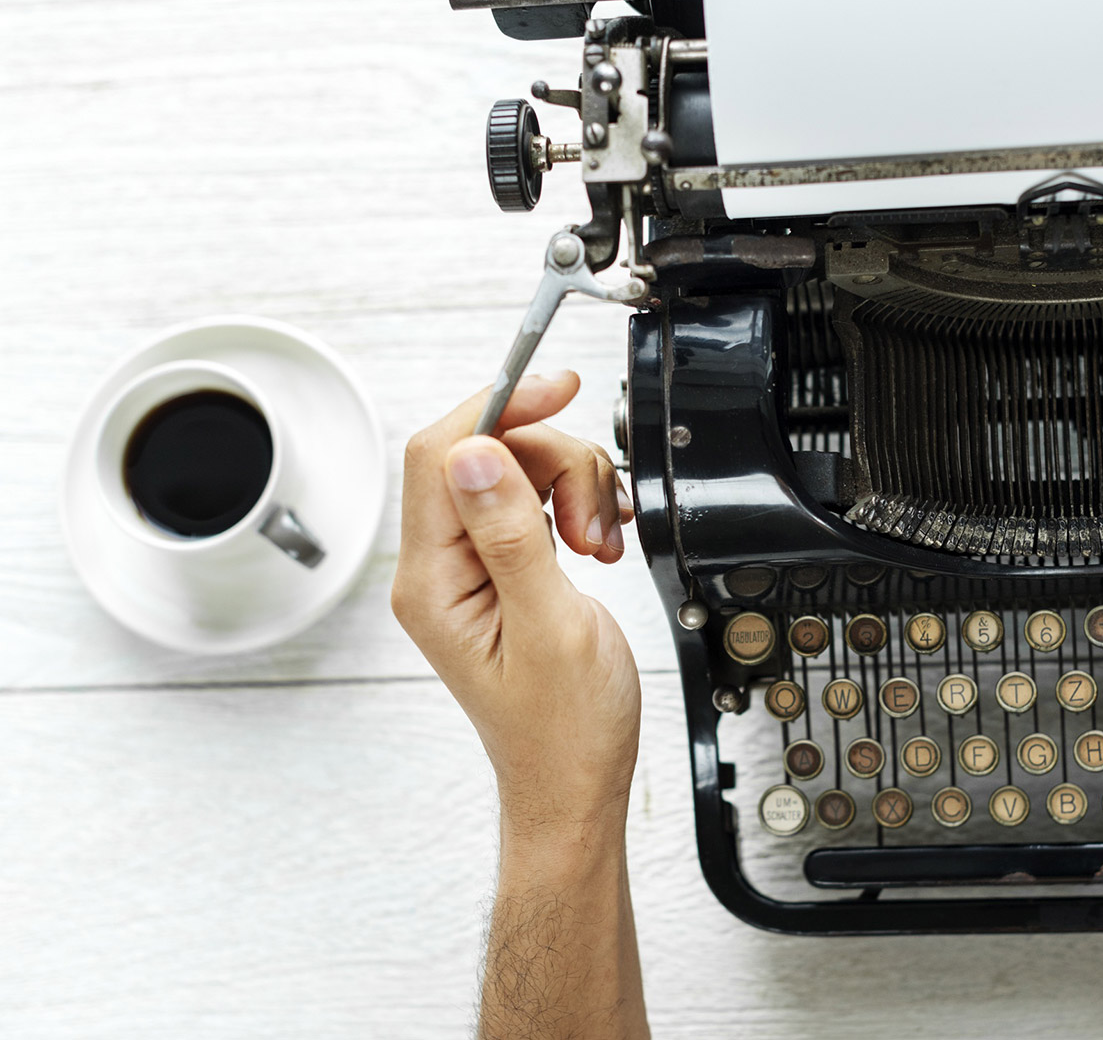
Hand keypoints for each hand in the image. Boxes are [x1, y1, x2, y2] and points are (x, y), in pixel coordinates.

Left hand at [391, 372, 639, 834]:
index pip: (442, 455)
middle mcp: (440, 569)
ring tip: (599, 544)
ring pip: (517, 474)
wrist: (576, 785)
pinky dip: (575, 509)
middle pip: (486, 456)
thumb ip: (509, 534)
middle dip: (554, 464)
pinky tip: (597, 544)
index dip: (497, 407)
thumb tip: (472, 454)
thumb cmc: (564, 731)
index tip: (554, 387)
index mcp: (433, 582)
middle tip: (593, 518)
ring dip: (573, 490)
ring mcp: (469, 570)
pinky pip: (533, 505)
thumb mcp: (548, 626)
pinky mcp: (501, 572)